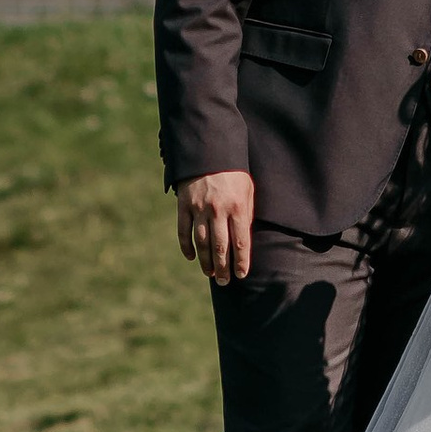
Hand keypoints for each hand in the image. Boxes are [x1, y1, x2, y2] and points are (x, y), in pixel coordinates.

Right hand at [176, 168, 255, 284]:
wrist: (209, 150)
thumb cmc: (233, 172)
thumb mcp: (247, 189)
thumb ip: (246, 214)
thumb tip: (244, 240)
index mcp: (237, 206)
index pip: (240, 242)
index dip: (241, 262)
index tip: (241, 275)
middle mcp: (218, 209)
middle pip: (221, 247)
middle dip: (223, 268)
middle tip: (224, 281)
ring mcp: (199, 207)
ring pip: (202, 242)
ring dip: (206, 261)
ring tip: (210, 274)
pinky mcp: (184, 204)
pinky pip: (183, 231)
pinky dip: (186, 247)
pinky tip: (191, 258)